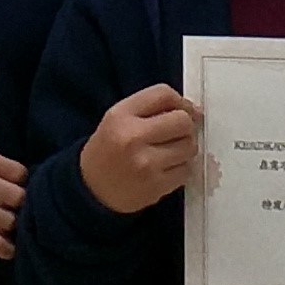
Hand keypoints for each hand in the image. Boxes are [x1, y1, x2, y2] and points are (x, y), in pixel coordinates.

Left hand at [0, 143, 27, 261]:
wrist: (55, 236)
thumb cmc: (31, 203)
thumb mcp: (26, 183)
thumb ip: (6, 174)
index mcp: (36, 187)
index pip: (16, 172)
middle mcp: (33, 208)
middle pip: (12, 194)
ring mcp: (28, 230)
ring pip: (7, 219)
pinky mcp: (22, 252)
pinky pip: (9, 249)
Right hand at [82, 85, 200, 215]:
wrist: (91, 190)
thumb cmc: (108, 150)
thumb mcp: (118, 118)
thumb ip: (150, 107)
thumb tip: (193, 110)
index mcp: (121, 116)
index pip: (163, 94)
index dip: (181, 101)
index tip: (185, 110)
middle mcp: (133, 137)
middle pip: (182, 121)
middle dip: (186, 126)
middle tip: (177, 134)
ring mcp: (146, 164)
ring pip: (189, 147)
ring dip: (184, 149)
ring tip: (169, 153)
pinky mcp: (156, 186)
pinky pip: (186, 171)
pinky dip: (181, 169)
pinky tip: (166, 169)